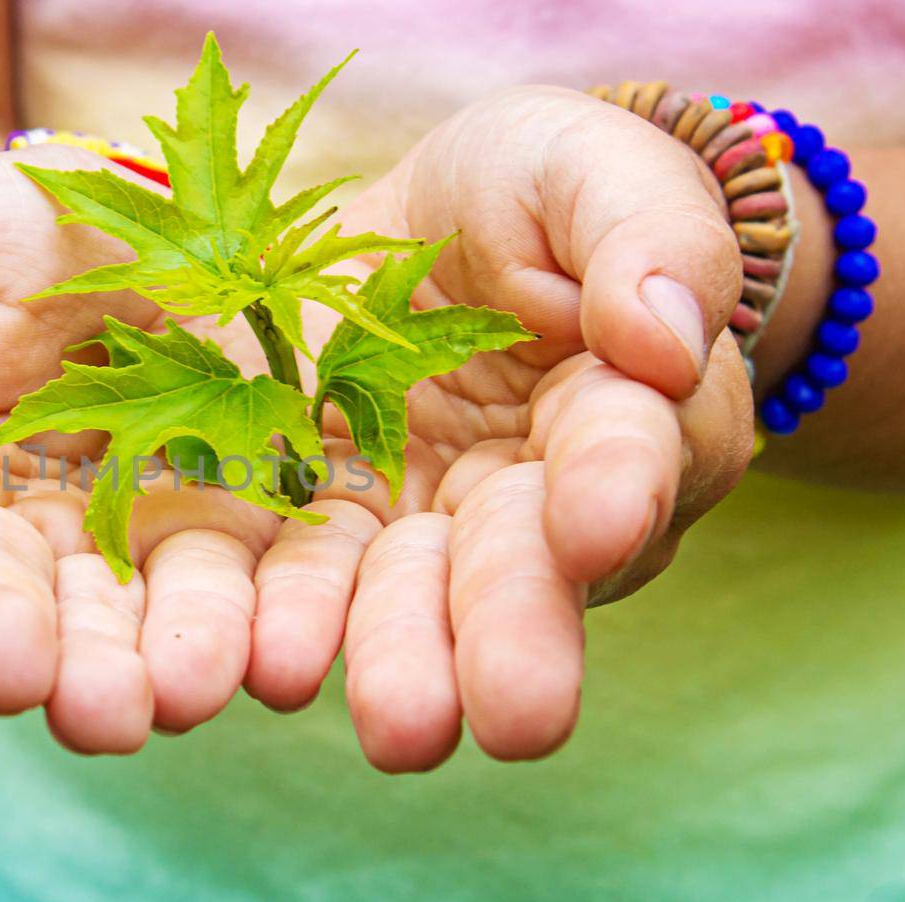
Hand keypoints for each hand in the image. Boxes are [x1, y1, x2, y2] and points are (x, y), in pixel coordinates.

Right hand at [0, 146, 343, 752]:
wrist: (127, 218)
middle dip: (12, 650)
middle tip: (30, 679)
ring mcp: (109, 554)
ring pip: (111, 633)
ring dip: (133, 673)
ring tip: (166, 695)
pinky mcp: (215, 539)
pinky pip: (231, 595)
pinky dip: (252, 631)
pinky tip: (274, 658)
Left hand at [279, 86, 754, 769]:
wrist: (425, 226)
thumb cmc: (536, 194)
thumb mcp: (592, 172)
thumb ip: (644, 237)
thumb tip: (662, 337)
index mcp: (614, 415)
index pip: (622, 452)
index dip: (612, 484)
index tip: (592, 523)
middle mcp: (518, 502)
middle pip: (517, 571)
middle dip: (512, 635)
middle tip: (516, 714)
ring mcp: (405, 523)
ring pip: (401, 600)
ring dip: (395, 660)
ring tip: (397, 725)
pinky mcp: (302, 520)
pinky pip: (282, 577)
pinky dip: (264, 623)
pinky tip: (243, 667)